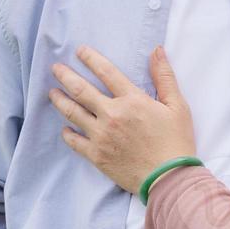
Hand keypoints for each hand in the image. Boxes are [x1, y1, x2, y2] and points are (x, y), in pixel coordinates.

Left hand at [48, 45, 196, 194]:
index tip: (80, 51)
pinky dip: (67, 133)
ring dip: (60, 100)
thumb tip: (157, 50)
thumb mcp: (177, 105)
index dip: (91, 59)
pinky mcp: (96, 155)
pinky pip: (74, 141)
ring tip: (52, 92)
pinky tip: (64, 128)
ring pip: (73, 113)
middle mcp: (112, 115)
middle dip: (65, 76)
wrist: (169, 178)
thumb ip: (164, 76)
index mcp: (132, 100)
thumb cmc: (176, 141)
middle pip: (81, 90)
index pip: (106, 72)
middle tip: (55, 68)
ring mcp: (101, 136)